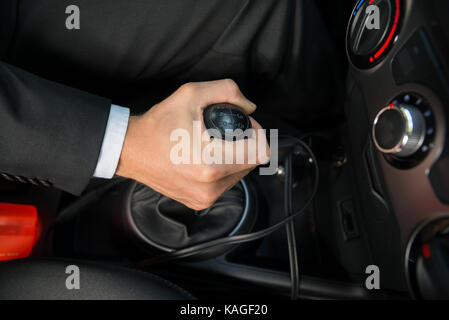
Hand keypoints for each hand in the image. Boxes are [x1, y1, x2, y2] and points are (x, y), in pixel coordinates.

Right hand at [116, 79, 269, 209]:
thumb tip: (249, 106)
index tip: (243, 123)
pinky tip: (207, 156)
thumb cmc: (157, 125)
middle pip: (252, 163)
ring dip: (236, 157)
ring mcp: (205, 198)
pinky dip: (223, 169)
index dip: (257, 132)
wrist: (131, 150)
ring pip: (240, 174)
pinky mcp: (200, 202)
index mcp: (211, 164)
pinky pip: (225, 183)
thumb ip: (227, 91)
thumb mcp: (191, 95)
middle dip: (246, 143)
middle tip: (227, 131)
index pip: (260, 152)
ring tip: (214, 143)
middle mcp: (210, 187)